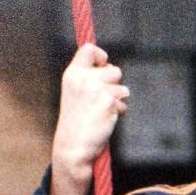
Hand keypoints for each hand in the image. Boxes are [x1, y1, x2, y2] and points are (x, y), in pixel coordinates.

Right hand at [50, 44, 129, 194]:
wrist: (73, 145)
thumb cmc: (77, 121)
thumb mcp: (77, 93)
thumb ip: (89, 78)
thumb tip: (110, 67)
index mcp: (72, 74)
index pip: (89, 49)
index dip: (101, 55)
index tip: (103, 66)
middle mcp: (83, 79)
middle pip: (114, 69)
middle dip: (114, 84)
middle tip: (102, 100)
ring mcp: (96, 89)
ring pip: (122, 87)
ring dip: (118, 100)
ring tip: (102, 111)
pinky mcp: (108, 102)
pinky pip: (124, 102)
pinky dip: (119, 112)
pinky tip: (106, 120)